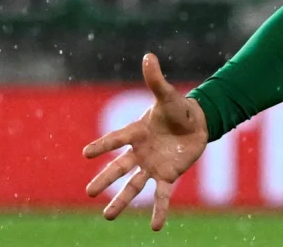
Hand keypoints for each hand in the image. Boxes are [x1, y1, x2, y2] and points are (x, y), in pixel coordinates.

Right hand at [84, 54, 207, 230]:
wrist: (197, 123)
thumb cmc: (178, 109)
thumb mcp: (168, 95)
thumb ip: (156, 80)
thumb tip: (148, 56)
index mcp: (136, 132)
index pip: (116, 139)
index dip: (103, 145)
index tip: (85, 153)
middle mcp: (140, 152)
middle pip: (119, 168)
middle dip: (104, 179)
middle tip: (89, 192)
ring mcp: (152, 165)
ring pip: (134, 186)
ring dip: (122, 201)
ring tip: (107, 216)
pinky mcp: (168, 175)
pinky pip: (162, 195)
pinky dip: (160, 211)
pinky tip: (156, 227)